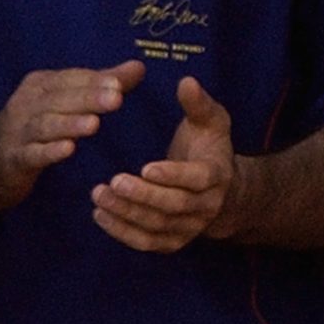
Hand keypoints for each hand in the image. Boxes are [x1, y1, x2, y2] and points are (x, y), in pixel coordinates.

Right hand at [0, 61, 145, 212]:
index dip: (94, 81)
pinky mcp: (14, 159)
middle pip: (60, 99)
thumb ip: (100, 85)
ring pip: (46, 125)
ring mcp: (18, 132)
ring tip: (94, 124)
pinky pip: (32, 154)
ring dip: (70, 124)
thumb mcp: (65, 101)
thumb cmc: (36, 126)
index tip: (119, 83)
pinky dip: (49, 151)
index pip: (70, 79)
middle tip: (115, 99)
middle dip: (88, 98)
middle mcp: (27, 104)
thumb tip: (138, 68)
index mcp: (41, 85)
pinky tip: (67, 149)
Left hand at [92, 76, 235, 252]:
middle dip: (142, 196)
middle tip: (112, 181)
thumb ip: (197, 103)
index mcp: (217, 174)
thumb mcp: (210, 122)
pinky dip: (122, 232)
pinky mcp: (173, 242)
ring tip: (98, 195)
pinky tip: (100, 215)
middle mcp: (206, 205)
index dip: (172, 175)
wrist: (224, 191)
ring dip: (126, 213)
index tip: (145, 167)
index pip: (197, 178)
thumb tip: (186, 81)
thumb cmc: (210, 148)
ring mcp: (190, 227)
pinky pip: (147, 242)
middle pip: (174, 206)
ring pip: (157, 226)